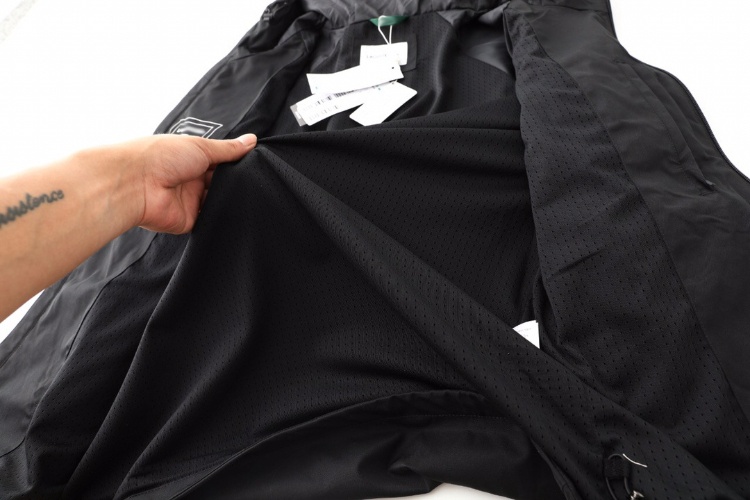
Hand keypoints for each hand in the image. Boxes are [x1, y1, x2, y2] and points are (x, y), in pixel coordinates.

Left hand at [128, 133, 256, 233]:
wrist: (135, 183)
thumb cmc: (160, 156)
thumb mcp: (201, 146)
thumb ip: (228, 149)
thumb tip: (252, 141)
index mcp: (192, 159)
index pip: (221, 162)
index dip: (238, 163)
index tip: (257, 162)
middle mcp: (191, 180)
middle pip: (222, 183)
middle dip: (236, 181)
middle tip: (254, 178)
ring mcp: (191, 201)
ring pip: (220, 201)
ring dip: (230, 198)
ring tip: (247, 193)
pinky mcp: (190, 221)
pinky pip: (212, 220)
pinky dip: (222, 216)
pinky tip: (234, 209)